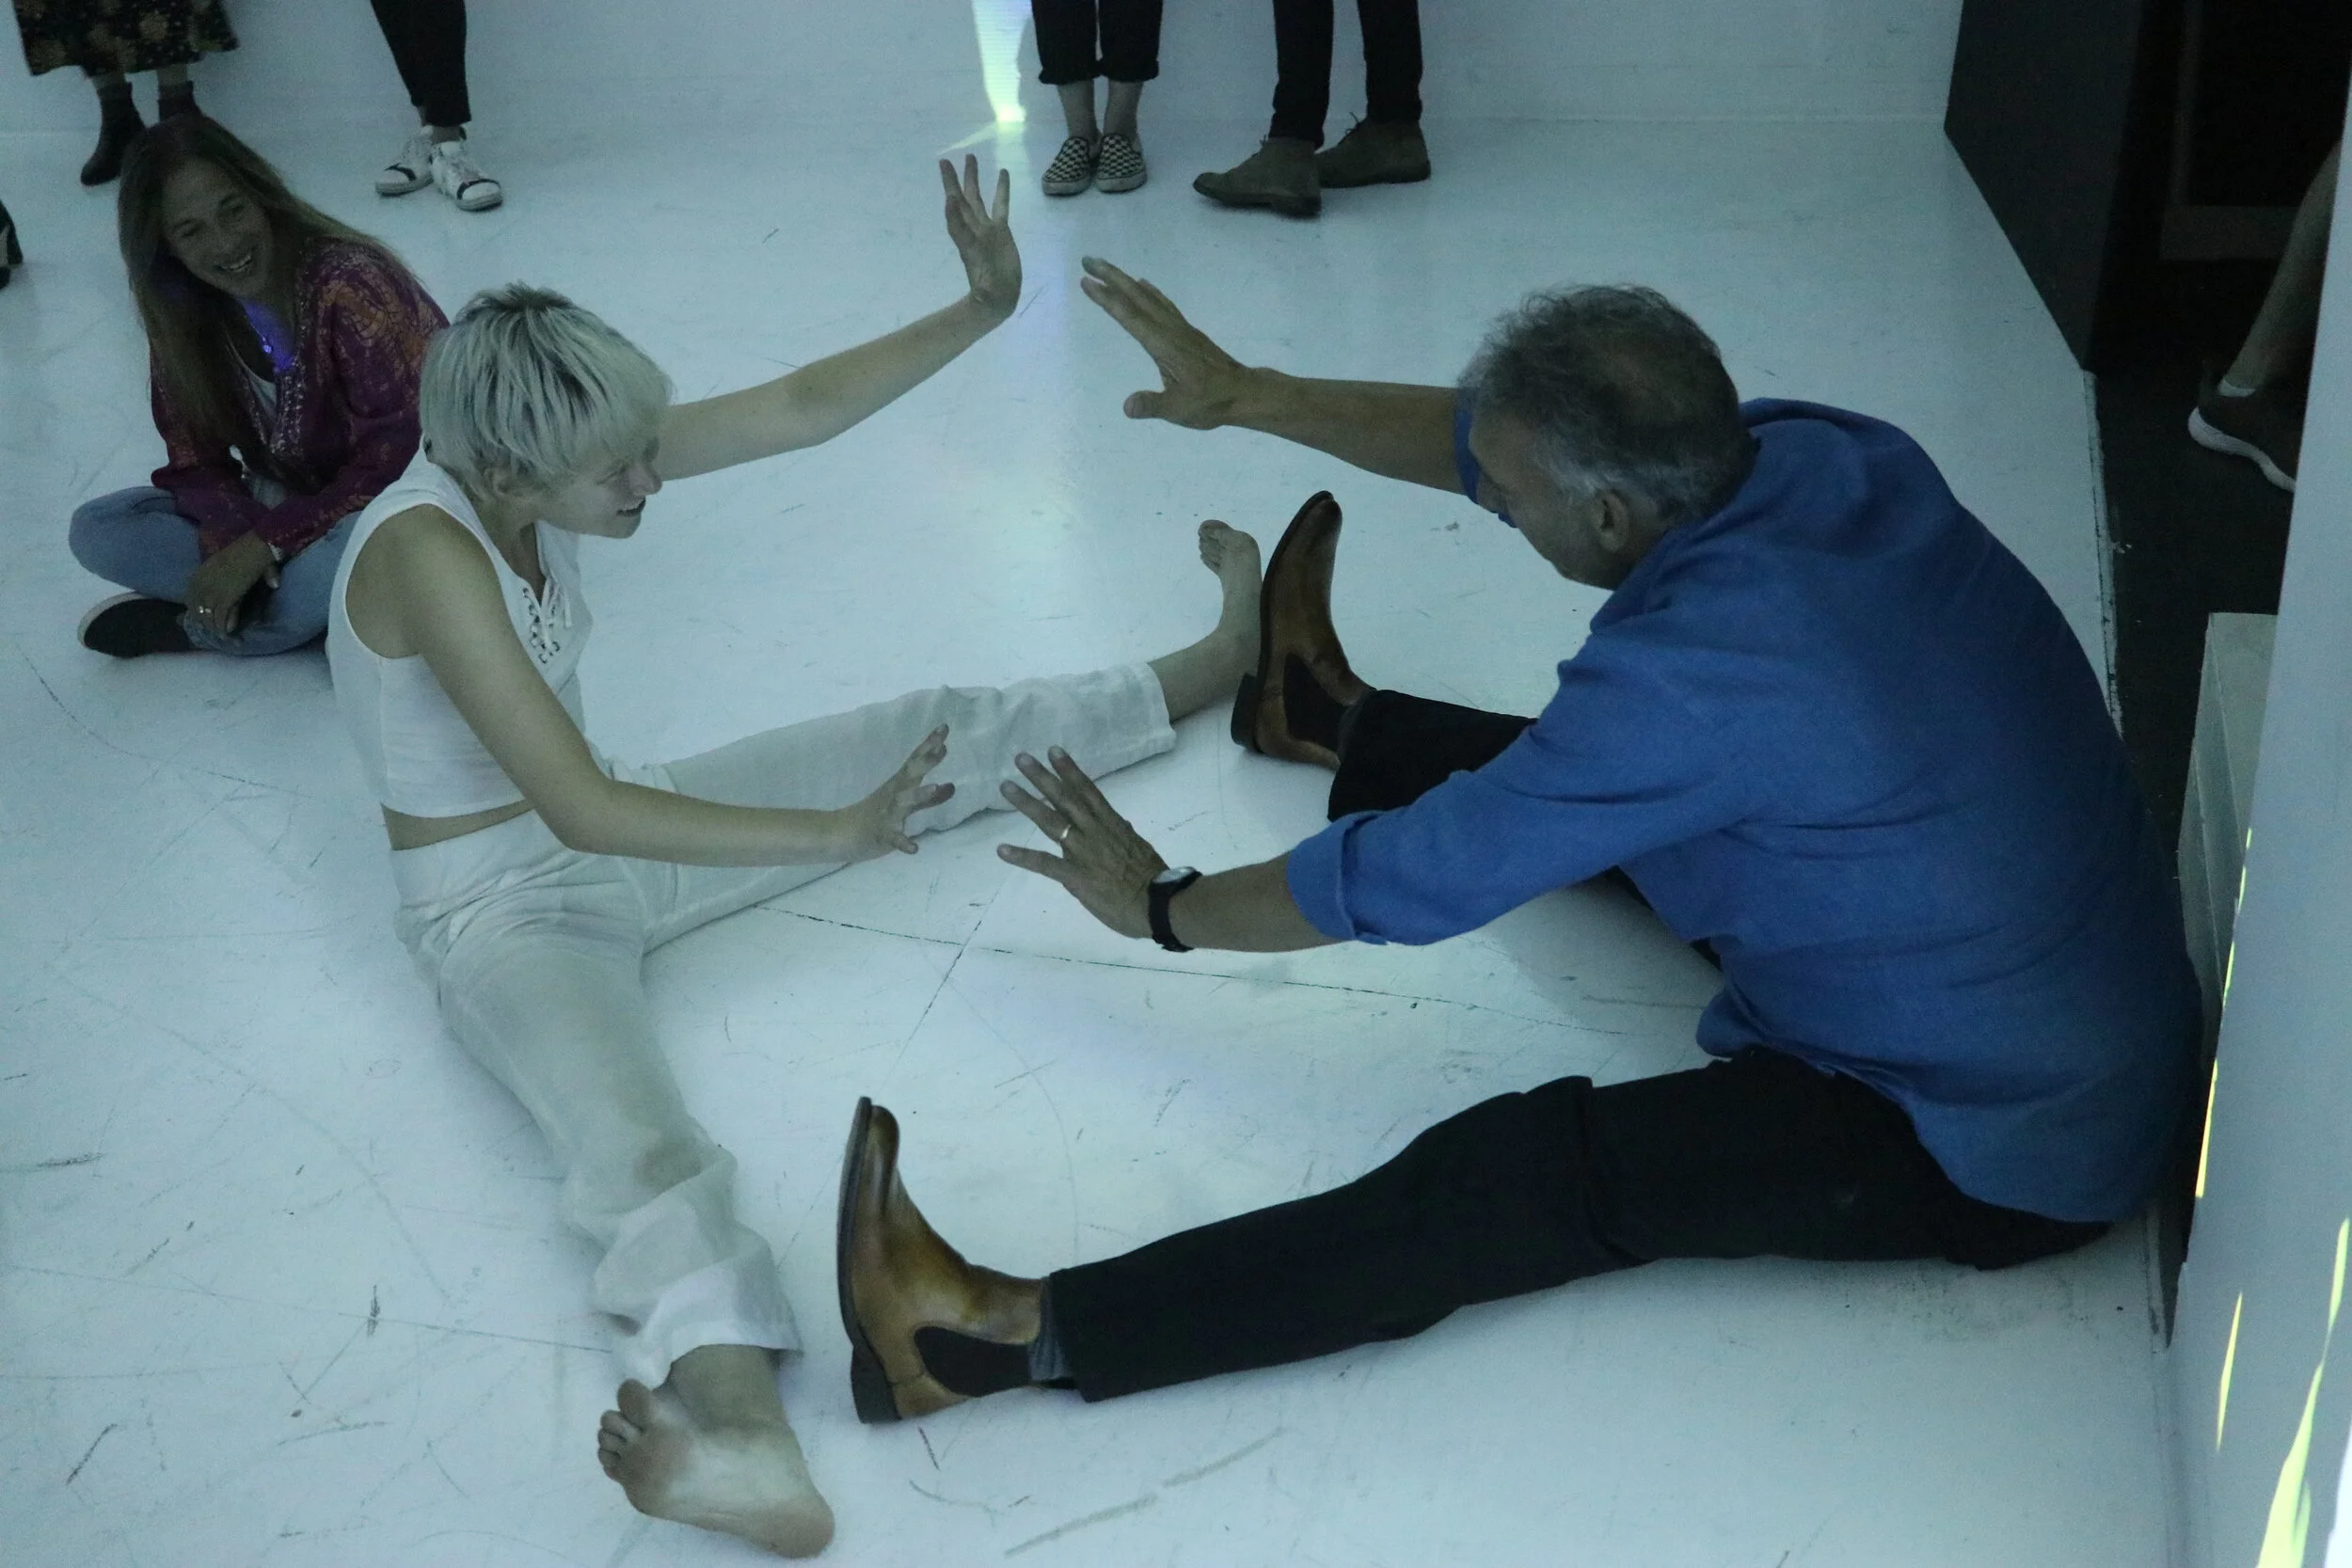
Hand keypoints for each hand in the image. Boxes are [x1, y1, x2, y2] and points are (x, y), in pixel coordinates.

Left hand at [185, 533, 278, 635]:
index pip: (191, 598)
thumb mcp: (230, 567)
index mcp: (200, 575)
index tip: (202, 620)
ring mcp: (213, 592)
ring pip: (208, 616)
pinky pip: (221, 617)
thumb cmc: (247, 552)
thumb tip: (229, 599)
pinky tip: (227, 635)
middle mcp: (202, 585)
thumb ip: (227, 583)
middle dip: (204, 623)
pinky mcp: (226, 598)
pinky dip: (223, 628)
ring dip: (215, 629)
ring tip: (222, 637)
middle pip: (197, 610)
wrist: (255, 547)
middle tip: (214, 632)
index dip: (195, 611)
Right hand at [840, 726, 954, 860]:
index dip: (930, 744)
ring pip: (904, 801)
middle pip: (911, 774)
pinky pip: (894, 838)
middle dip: (926, 760)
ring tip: (936, 786)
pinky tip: (914, 848)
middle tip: (942, 745)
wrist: (841, 833)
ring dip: (919, 794)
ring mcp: (887, 813)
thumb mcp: (905, 803)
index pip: (916, 761)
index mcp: (899, 784)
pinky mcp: (882, 833)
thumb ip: (930, 798)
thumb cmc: (877, 815)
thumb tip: (953, 786)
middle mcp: (894, 794)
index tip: (945, 727)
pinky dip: (904, 842)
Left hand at [939, 155, 1019, 320]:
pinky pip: (1000, 206)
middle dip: (955, 180)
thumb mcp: (972, 256)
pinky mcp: (1001, 231)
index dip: (950, 190)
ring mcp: (987, 228)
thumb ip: (962, 233)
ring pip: (978, 198)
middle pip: (962, 198)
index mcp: (965, 233)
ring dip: (974, 179)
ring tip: (972, 158)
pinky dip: (1001, 190)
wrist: (998, 297)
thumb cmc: (986, 284)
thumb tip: (951, 206)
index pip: (955, 207)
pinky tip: (1003, 173)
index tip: (944, 169)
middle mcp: (973, 227)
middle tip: (947, 160)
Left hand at [995, 747, 1166, 939]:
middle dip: (1042, 777)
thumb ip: (1123, 834)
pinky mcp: (1074, 875)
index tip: (1054, 751)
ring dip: (1027, 803)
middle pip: (1064, 798)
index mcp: (1111, 823)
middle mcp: (1094, 831)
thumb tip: (1120, 824)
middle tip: (1021, 758)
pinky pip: (1044, 864)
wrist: (1157, 903)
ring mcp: (1082, 852)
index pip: (1087, 790)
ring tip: (1006, 787)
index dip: (1070, 770)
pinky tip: (1002, 850)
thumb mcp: (1137, 846)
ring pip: (1050, 822)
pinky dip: (1022, 856)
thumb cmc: (1152, 877)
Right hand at [1078, 256, 1250, 428]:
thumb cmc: (1211, 402)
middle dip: (1111, 277)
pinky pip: (1163, 303)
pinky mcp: (1187, 331)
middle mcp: (1170, 329)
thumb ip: (1152, 405)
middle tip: (1087, 260)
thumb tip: (1127, 406)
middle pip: (1137, 297)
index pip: (1130, 317)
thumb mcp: (1179, 409)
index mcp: (1164, 345)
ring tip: (1106, 268)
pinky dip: (1149, 291)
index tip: (1087, 282)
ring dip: (1126, 280)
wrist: (1244, 393)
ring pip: (1149, 297)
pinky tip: (1143, 285)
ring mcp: (1180, 327)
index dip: (1107, 299)